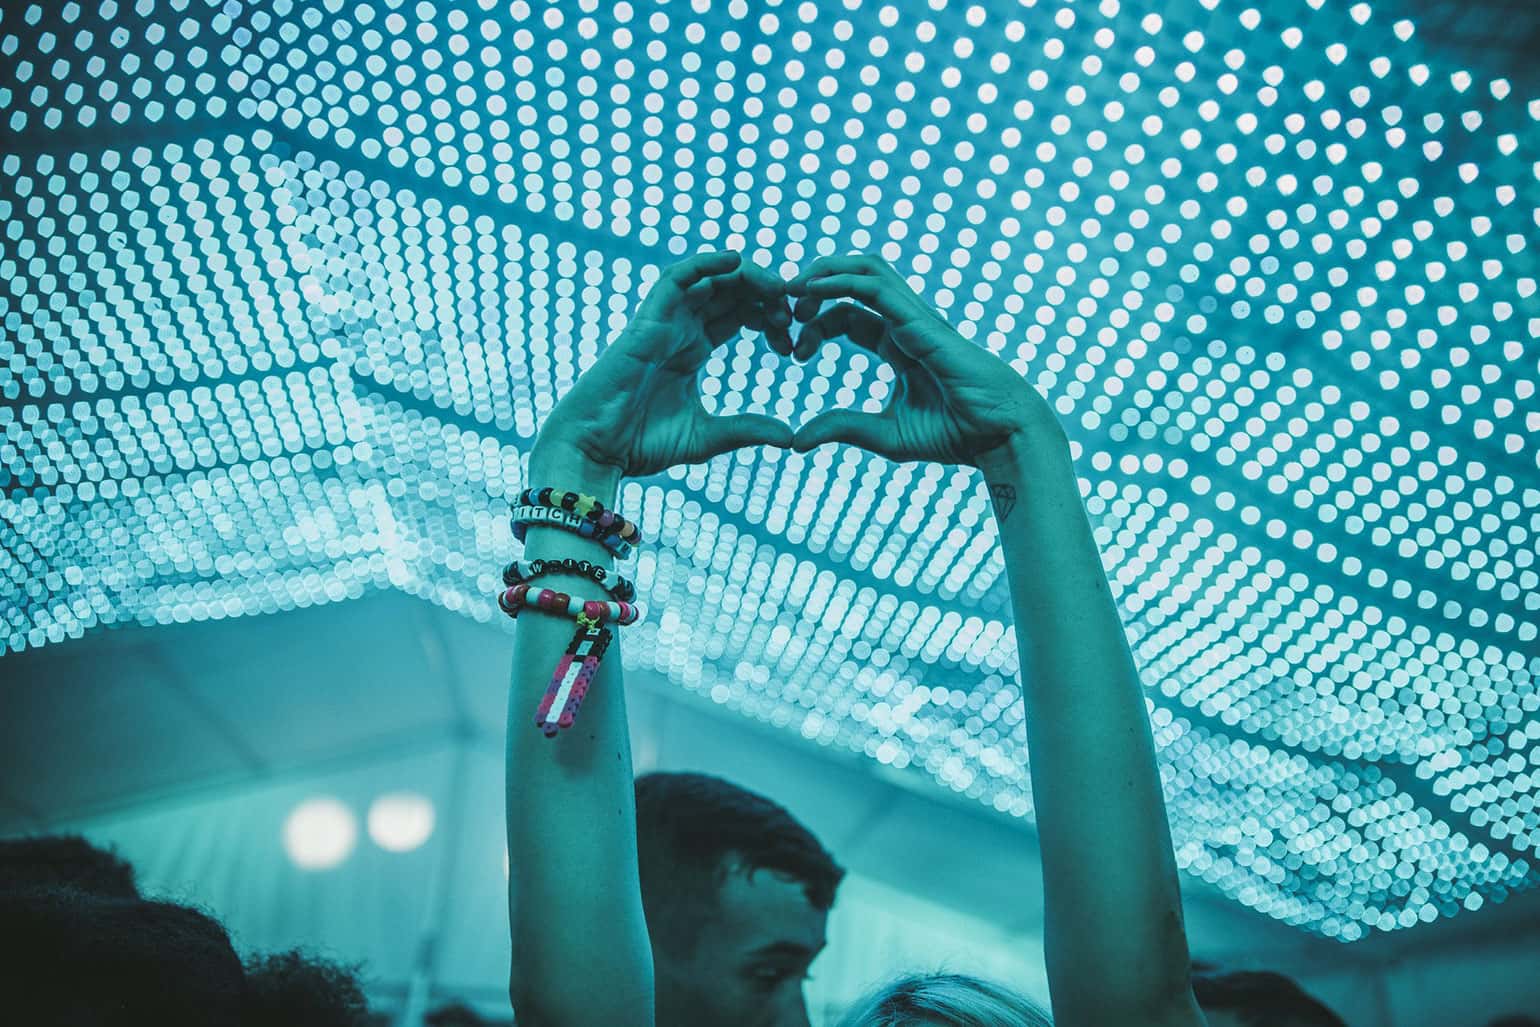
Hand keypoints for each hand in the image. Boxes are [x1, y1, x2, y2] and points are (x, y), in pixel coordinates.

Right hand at [537, 251, 795, 477]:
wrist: (597, 449)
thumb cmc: (641, 444)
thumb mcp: (707, 436)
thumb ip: (746, 430)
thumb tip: (790, 437)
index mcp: (692, 350)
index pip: (738, 314)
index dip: (769, 317)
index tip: (793, 343)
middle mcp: (679, 329)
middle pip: (729, 291)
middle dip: (765, 293)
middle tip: (793, 312)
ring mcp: (663, 322)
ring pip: (709, 278)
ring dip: (746, 276)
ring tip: (777, 288)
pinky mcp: (647, 321)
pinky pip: (676, 278)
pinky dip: (705, 263)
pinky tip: (736, 261)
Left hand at [785, 255, 1060, 467]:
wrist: (997, 434)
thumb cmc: (954, 434)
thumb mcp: (883, 434)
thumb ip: (841, 429)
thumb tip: (795, 441)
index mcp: (897, 344)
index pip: (847, 316)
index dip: (815, 324)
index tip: (794, 353)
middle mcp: (904, 323)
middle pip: (852, 282)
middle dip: (813, 287)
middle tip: (781, 309)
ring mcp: (914, 317)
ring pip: (864, 269)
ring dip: (824, 271)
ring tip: (790, 290)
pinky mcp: (920, 320)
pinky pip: (874, 286)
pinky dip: (839, 281)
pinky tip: (810, 291)